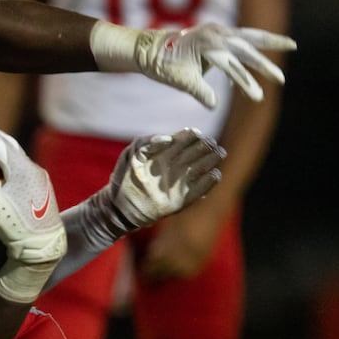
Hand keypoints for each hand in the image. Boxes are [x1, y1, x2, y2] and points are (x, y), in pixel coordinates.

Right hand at [0, 116, 66, 302]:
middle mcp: (32, 169)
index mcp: (21, 169)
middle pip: (9, 143)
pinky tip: (1, 165)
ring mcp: (39, 178)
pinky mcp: (41, 188)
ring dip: (0, 145)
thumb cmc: (18, 228)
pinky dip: (8, 158)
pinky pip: (21, 164)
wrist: (46, 247)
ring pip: (16, 154)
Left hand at [105, 128, 223, 233]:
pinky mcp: (183, 200)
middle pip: (197, 152)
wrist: (119, 205)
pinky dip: (209, 183)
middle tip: (212, 143)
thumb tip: (168, 138)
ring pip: (202, 168)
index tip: (196, 133)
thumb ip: (148, 142)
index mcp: (167, 152)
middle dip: (206, 146)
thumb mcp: (132, 154)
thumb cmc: (124, 176)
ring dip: (212, 161)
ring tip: (219, 154)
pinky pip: (200, 190)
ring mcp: (181, 182)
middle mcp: (177, 165)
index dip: (192, 136)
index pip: (185, 140)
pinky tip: (215, 174)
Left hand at [131, 23, 294, 108]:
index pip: (232, 67)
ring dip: (270, 41)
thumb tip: (214, 105)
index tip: (257, 98)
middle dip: (265, 64)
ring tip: (292, 45)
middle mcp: (215, 34)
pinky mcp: (218, 32)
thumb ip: (199, 91)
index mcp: (207, 44)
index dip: (246, 83)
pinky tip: (263, 56)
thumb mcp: (180, 80)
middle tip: (281, 79)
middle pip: (247, 48)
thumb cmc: (163, 64)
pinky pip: (240, 39)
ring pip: (249, 36)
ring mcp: (217, 30)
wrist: (148, 47)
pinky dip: (252, 46)